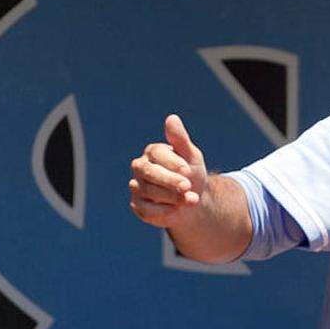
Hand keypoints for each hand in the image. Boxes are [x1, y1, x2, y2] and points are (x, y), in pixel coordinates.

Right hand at [129, 114, 208, 229]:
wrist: (192, 200)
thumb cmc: (191, 173)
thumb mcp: (191, 156)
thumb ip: (180, 139)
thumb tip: (171, 118)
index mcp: (153, 152)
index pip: (157, 155)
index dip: (173, 163)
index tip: (188, 170)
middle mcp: (140, 167)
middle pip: (150, 173)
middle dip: (171, 181)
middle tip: (188, 187)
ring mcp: (136, 186)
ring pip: (149, 192)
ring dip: (172, 197)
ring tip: (191, 199)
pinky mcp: (137, 205)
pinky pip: (147, 209)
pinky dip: (165, 211)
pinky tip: (177, 209)